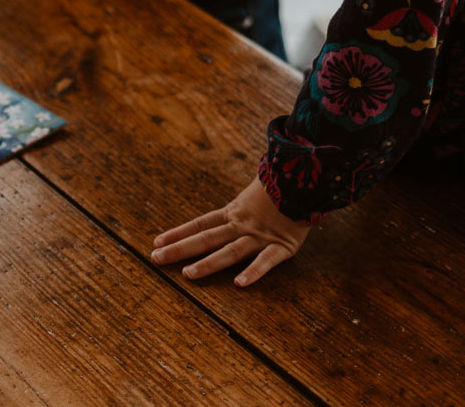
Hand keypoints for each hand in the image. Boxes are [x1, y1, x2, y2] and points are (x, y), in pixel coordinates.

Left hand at [150, 177, 311, 285]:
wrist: (309, 180)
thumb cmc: (282, 188)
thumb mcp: (254, 195)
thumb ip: (240, 205)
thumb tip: (225, 207)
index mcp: (234, 212)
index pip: (200, 224)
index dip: (178, 232)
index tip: (156, 241)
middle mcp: (242, 225)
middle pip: (206, 238)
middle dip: (180, 249)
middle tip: (155, 258)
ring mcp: (260, 237)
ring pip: (229, 251)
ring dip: (208, 263)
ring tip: (188, 275)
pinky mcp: (282, 246)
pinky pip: (266, 262)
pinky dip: (254, 272)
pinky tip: (239, 284)